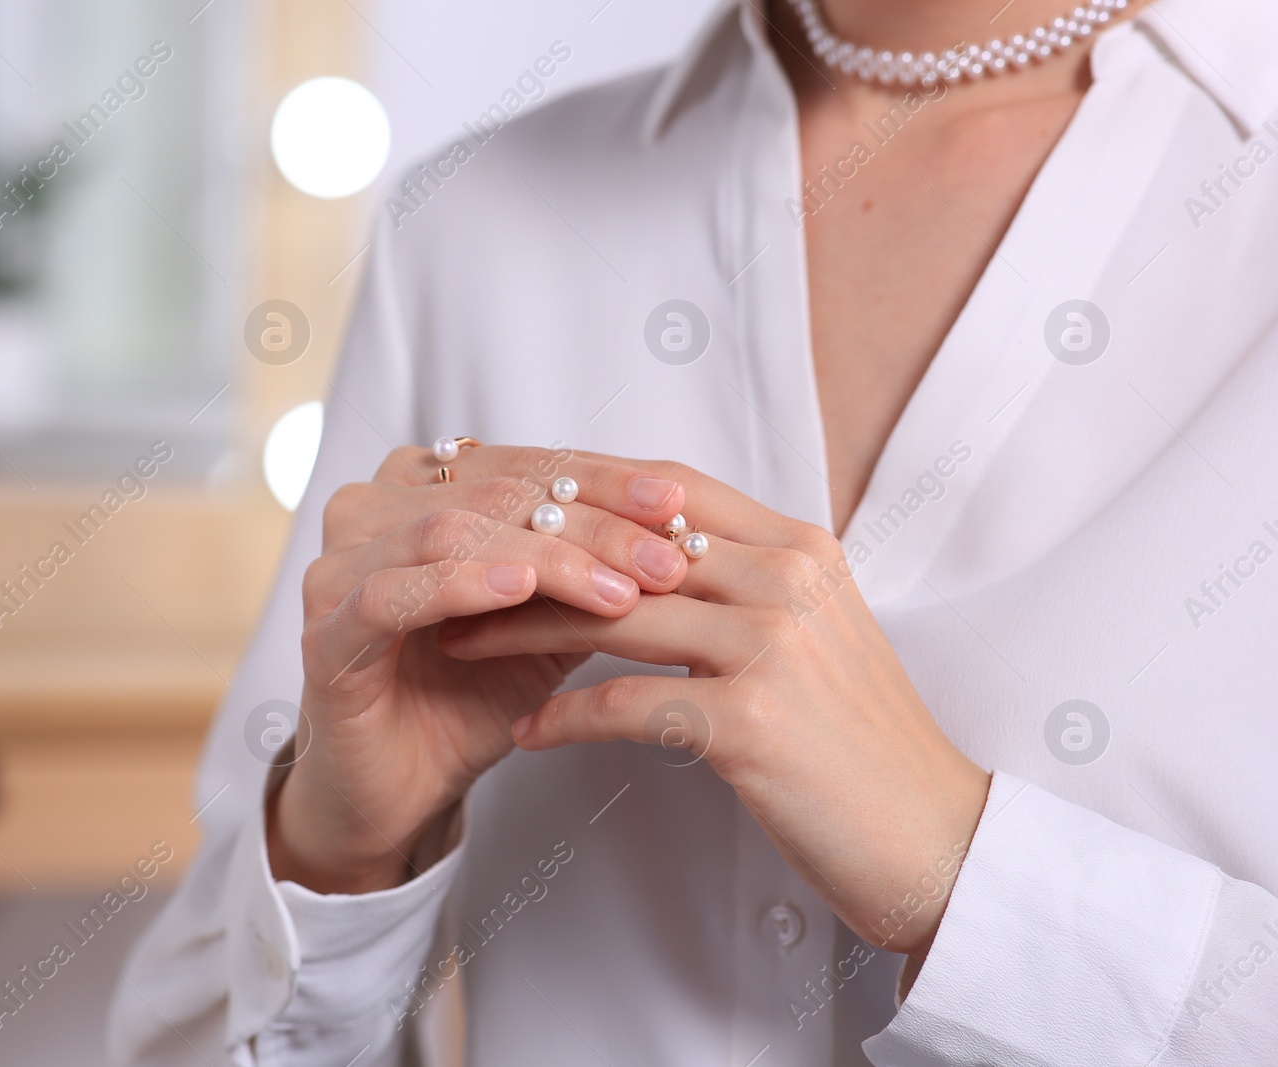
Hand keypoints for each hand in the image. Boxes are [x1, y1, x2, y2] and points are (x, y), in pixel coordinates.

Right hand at [273, 445, 690, 893]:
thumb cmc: (466, 695)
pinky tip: (520, 590)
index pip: (524, 467)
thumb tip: (679, 531)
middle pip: (495, 493)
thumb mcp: (544, 624)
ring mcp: (338, 568)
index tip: (677, 509)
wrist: (397, 790)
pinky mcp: (323, 632)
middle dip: (590, 524)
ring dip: (545, 557)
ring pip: (450, 532)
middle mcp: (370, 511)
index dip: (603, 482)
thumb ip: (586, 570)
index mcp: (419, 489)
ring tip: (617, 588)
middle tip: (664, 557)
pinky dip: (463, 584)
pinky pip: (393, 592)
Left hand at [439, 455, 990, 957]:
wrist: (936, 840)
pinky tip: (524, 733)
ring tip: (460, 642)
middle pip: (625, 544)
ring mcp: (773, 646)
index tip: (506, 505)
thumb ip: (744, 583)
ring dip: (522, 630)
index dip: (580, 489)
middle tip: (453, 570)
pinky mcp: (752, 722)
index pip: (668, 489)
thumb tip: (650, 554)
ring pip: (612, 615)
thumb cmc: (860, 746)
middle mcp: (789, 580)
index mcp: (802, 548)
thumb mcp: (814, 635)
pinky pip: (625, 704)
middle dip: (528, 554)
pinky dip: (564, 718)